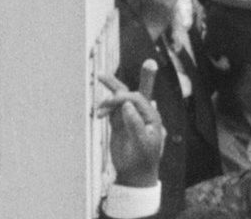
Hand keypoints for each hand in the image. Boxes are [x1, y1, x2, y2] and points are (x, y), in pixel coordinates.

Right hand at [96, 64, 164, 186]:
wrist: (136, 175)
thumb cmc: (143, 159)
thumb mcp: (142, 143)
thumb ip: (135, 123)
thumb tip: (128, 105)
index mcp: (151, 115)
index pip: (138, 98)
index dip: (123, 98)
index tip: (108, 104)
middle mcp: (141, 113)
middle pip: (132, 92)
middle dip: (116, 84)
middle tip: (101, 75)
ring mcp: (130, 118)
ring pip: (120, 101)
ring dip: (109, 100)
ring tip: (99, 110)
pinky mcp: (120, 124)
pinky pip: (112, 111)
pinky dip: (105, 110)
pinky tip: (100, 114)